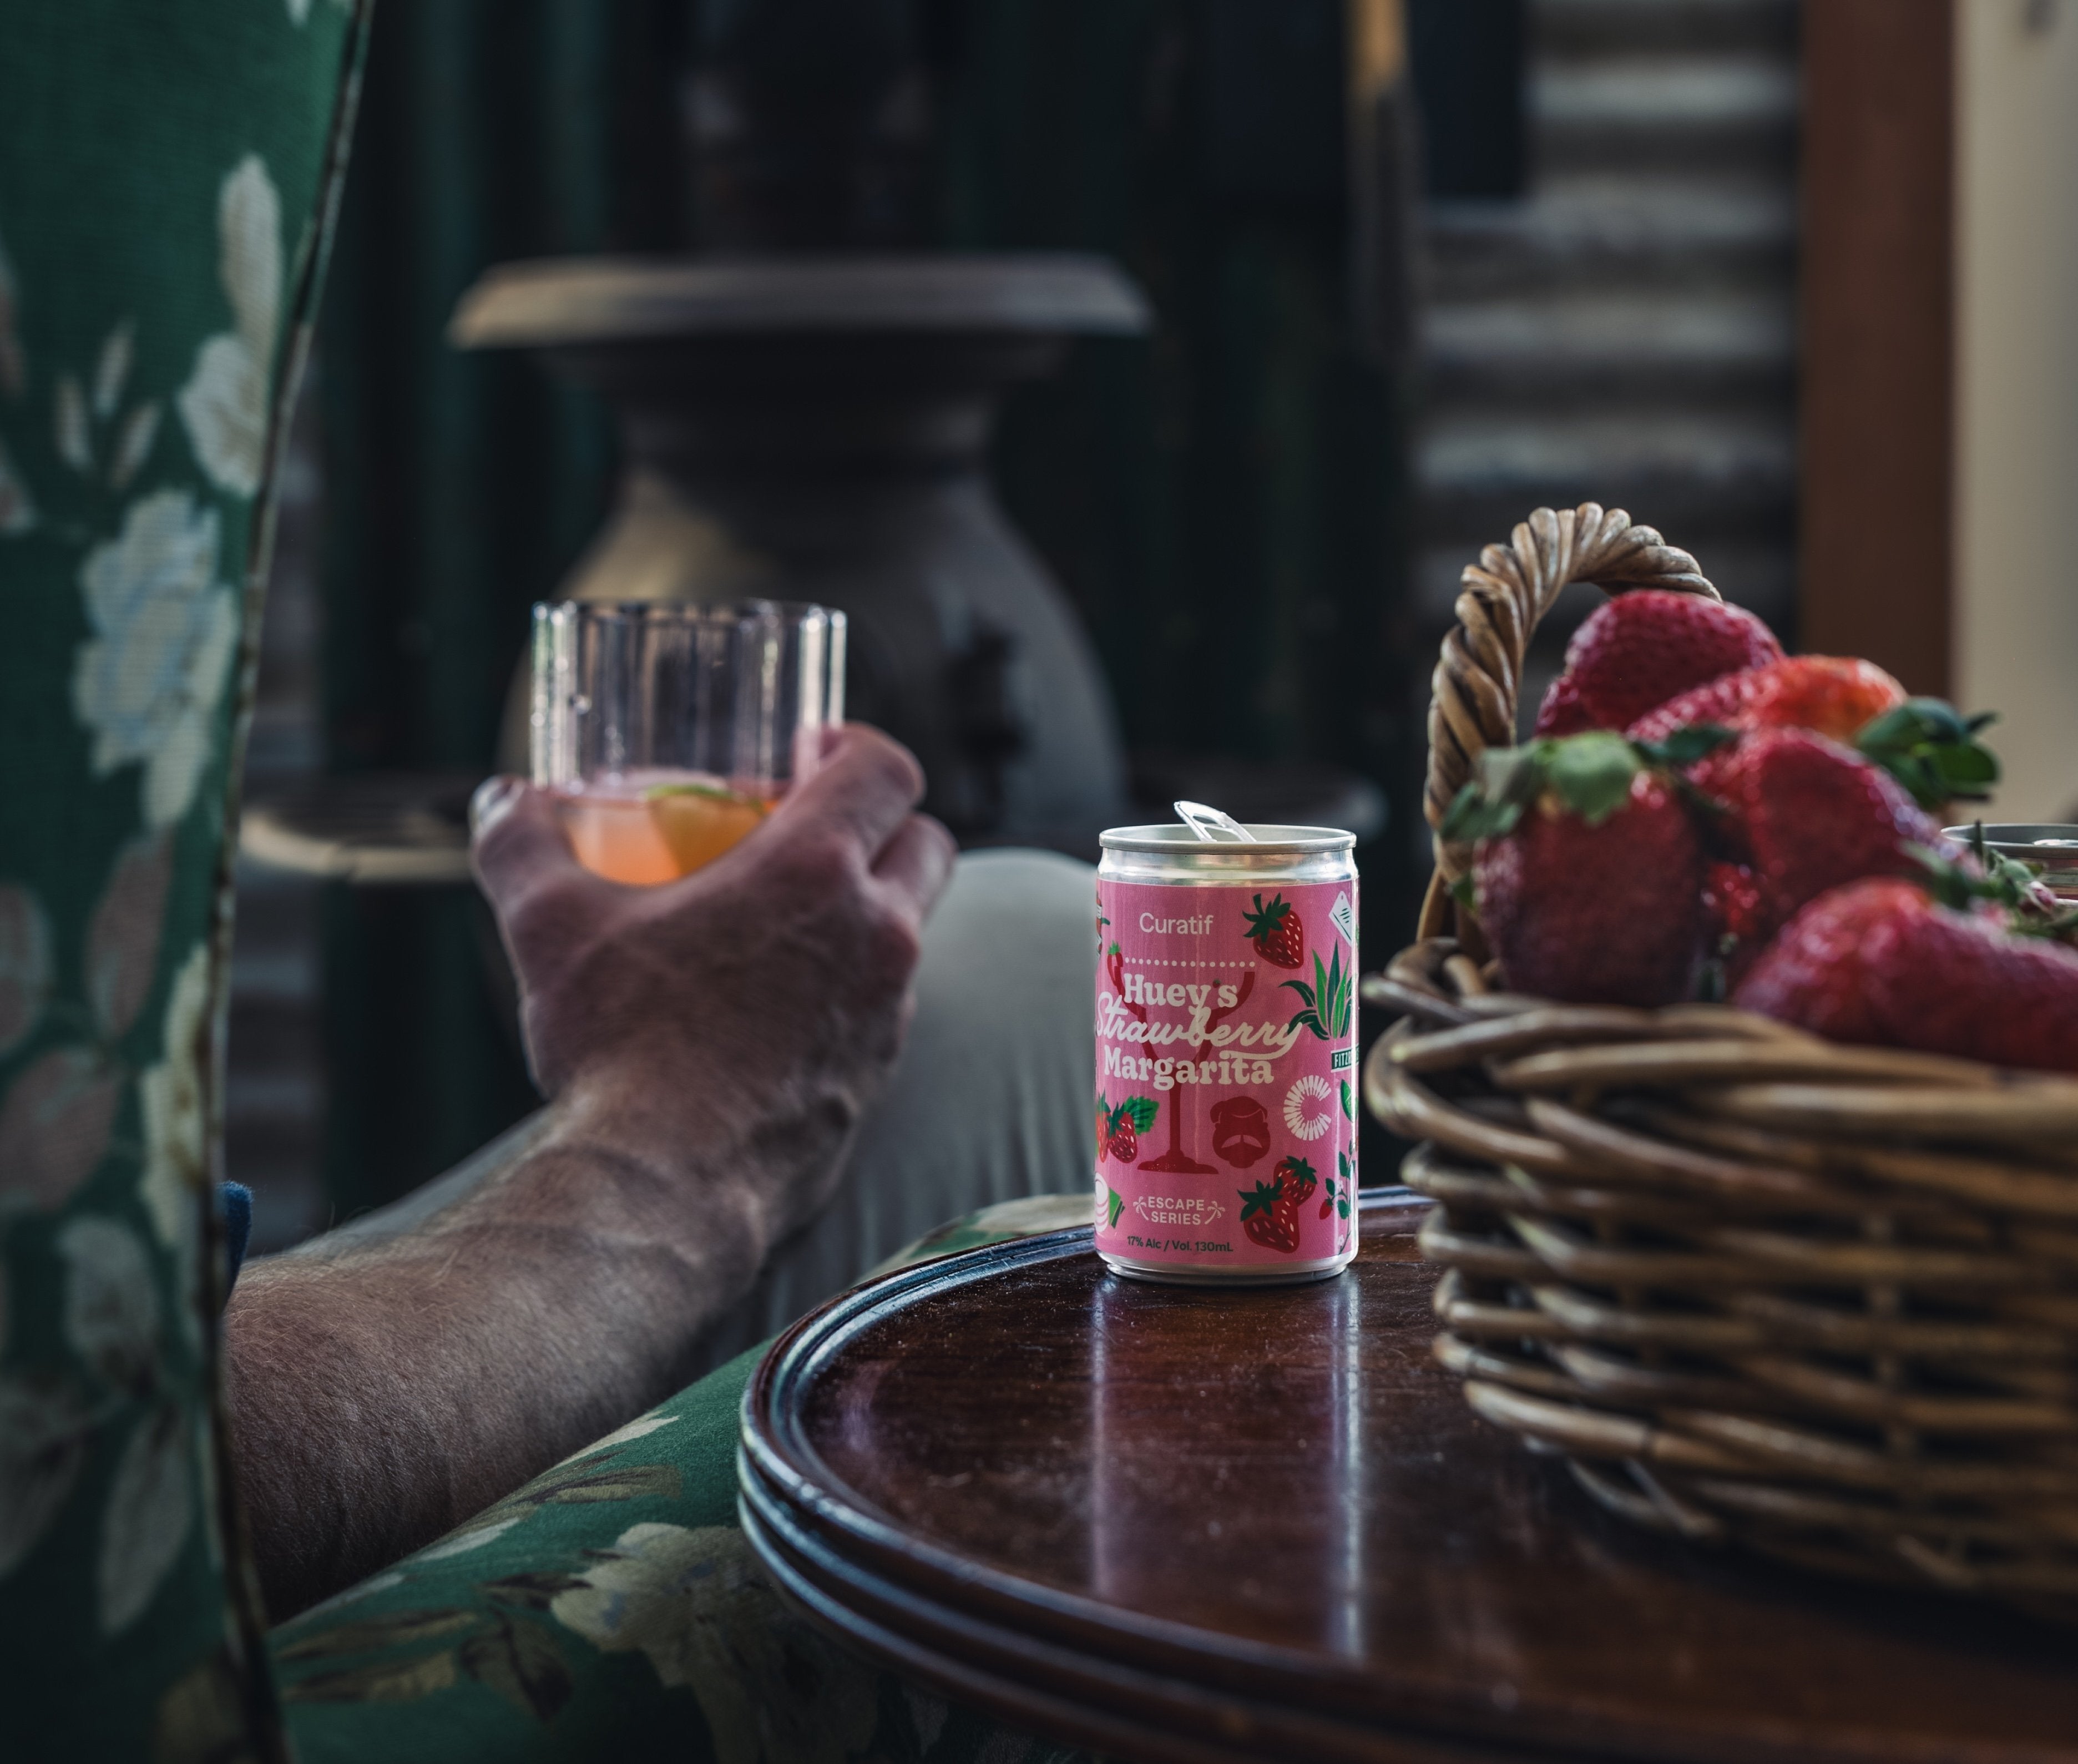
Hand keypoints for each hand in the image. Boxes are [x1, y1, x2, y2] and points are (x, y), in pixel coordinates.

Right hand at [470, 725, 955, 1248]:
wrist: (663, 1188)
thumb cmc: (617, 1049)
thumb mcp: (549, 928)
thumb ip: (521, 844)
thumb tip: (500, 799)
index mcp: (815, 872)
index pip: (888, 770)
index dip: (857, 746)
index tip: (813, 752)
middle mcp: (877, 936)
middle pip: (927, 843)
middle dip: (884, 824)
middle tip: (815, 829)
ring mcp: (890, 1014)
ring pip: (910, 933)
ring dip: (867, 913)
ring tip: (786, 925)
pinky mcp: (879, 1079)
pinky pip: (885, 1011)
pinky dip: (850, 993)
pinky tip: (780, 1009)